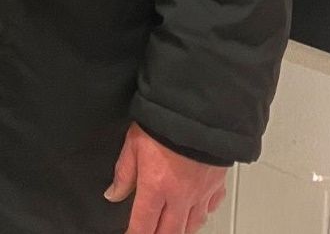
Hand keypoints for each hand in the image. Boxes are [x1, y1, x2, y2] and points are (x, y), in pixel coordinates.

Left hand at [105, 123, 227, 233]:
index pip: (142, 227)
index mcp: (156, 186)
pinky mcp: (217, 183)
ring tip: (170, 225)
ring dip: (179, 229)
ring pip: (192, 226)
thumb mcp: (134, 142)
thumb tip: (113, 193)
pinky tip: (196, 209)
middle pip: (168, 233)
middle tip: (149, 231)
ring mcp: (200, 192)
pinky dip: (202, 213)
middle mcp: (179, 196)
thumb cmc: (166, 118)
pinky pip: (211, 208)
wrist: (201, 109)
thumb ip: (124, 172)